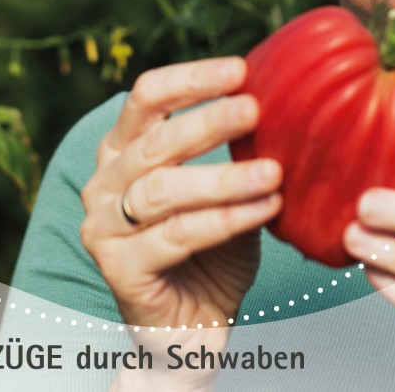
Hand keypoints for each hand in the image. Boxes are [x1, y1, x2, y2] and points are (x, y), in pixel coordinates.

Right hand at [79, 57, 282, 386]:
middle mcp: (104, 182)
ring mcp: (103, 228)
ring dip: (224, 178)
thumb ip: (241, 148)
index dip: (190, 78)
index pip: (146, 97)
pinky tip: (265, 209)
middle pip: (155, 140)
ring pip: (164, 190)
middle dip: (208, 121)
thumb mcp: (230, 187)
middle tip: (256, 109)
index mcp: (124, 149)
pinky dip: (225, 220)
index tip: (241, 69)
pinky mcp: (117, 269)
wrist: (193, 326)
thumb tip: (290, 100)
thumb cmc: (214, 247)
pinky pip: (176, 236)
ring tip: (274, 172)